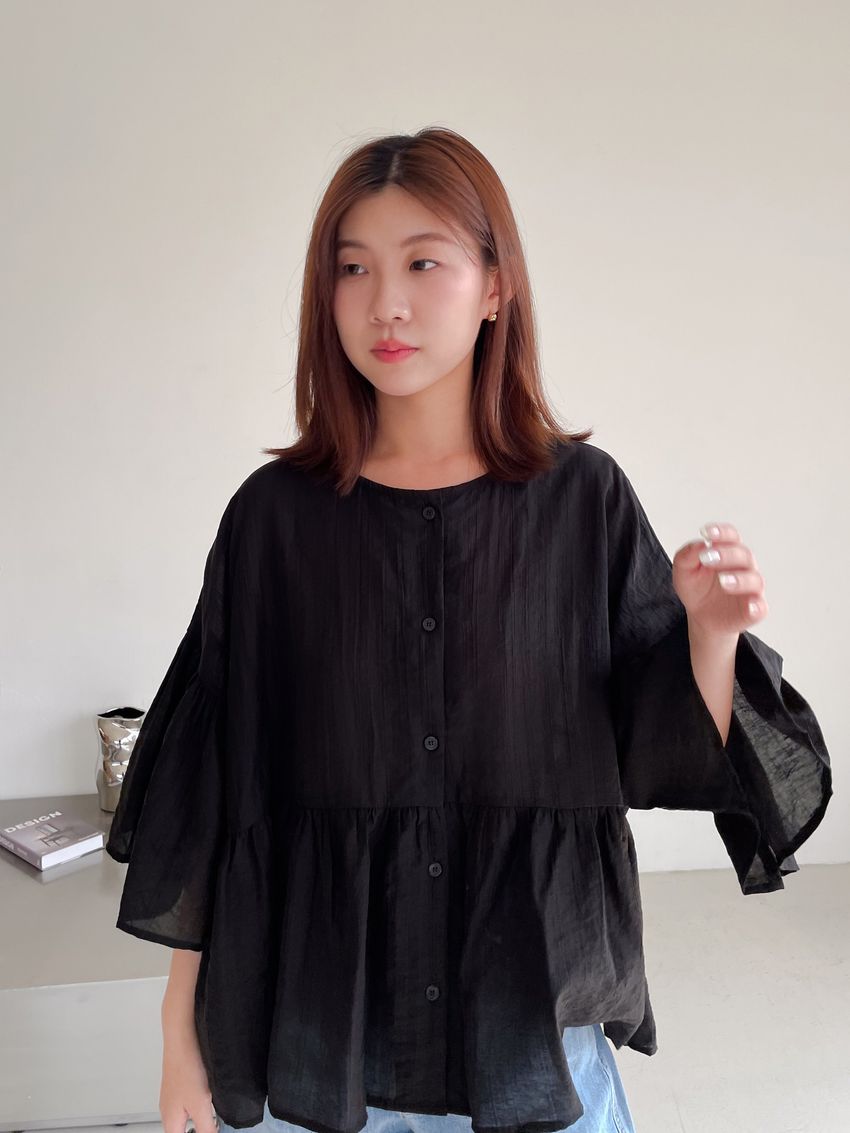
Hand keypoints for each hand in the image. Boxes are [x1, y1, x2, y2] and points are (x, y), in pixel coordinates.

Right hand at [160, 1026, 219, 1132]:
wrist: (182, 1035)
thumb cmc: (186, 1067)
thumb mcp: (200, 1105)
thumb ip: (205, 1127)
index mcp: (170, 1120)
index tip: (209, 1129)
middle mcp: (169, 1108)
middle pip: (183, 1129)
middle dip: (198, 1128)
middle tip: (213, 1122)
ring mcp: (174, 1094)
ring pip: (187, 1114)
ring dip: (200, 1116)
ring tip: (213, 1109)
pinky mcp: (181, 1081)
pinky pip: (190, 1099)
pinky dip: (201, 1101)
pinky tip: (210, 1092)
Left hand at [672, 521, 768, 637]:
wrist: (700, 617)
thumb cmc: (696, 588)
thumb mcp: (683, 572)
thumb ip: (686, 556)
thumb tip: (699, 544)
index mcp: (727, 553)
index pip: (730, 537)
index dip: (721, 532)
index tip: (706, 532)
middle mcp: (743, 567)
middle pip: (743, 555)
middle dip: (726, 555)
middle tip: (707, 557)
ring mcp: (750, 589)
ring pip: (754, 580)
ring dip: (739, 579)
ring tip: (722, 581)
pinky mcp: (753, 610)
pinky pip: (760, 607)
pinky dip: (756, 606)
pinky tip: (749, 605)